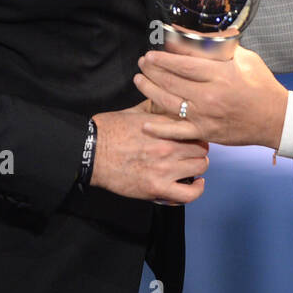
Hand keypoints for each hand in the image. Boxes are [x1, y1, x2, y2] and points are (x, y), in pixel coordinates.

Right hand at [89, 100, 207, 204]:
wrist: (91, 152)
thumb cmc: (109, 130)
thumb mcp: (135, 111)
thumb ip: (156, 106)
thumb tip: (169, 99)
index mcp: (164, 125)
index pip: (196, 127)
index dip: (197, 131)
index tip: (193, 135)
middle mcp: (168, 146)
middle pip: (202, 147)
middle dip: (198, 148)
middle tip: (191, 151)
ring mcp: (164, 168)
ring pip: (200, 166)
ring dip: (197, 166)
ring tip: (191, 166)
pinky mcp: (157, 188)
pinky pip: (189, 194)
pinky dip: (197, 189)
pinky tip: (196, 184)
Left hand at [134, 45, 287, 147]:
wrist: (276, 119)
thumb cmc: (262, 85)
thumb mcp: (246, 58)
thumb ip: (224, 46)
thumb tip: (203, 34)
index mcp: (220, 74)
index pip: (184, 63)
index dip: (164, 58)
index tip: (151, 54)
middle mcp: (210, 95)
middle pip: (171, 81)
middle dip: (152, 71)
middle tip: (142, 63)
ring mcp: (206, 116)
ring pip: (169, 103)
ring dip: (150, 91)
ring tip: (139, 81)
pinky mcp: (206, 132)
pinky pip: (177, 131)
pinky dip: (160, 128)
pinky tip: (145, 122)